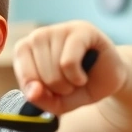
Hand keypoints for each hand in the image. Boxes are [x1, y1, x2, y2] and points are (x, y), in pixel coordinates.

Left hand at [12, 20, 127, 115]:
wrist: (108, 79)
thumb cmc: (77, 87)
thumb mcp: (56, 102)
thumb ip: (40, 100)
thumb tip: (32, 92)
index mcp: (25, 50)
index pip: (22, 76)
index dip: (38, 92)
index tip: (50, 91)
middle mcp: (38, 35)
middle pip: (38, 75)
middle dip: (56, 90)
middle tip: (68, 83)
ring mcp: (59, 29)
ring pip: (53, 69)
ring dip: (68, 84)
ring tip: (77, 78)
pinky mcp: (81, 30)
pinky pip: (68, 62)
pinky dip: (76, 77)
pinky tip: (82, 76)